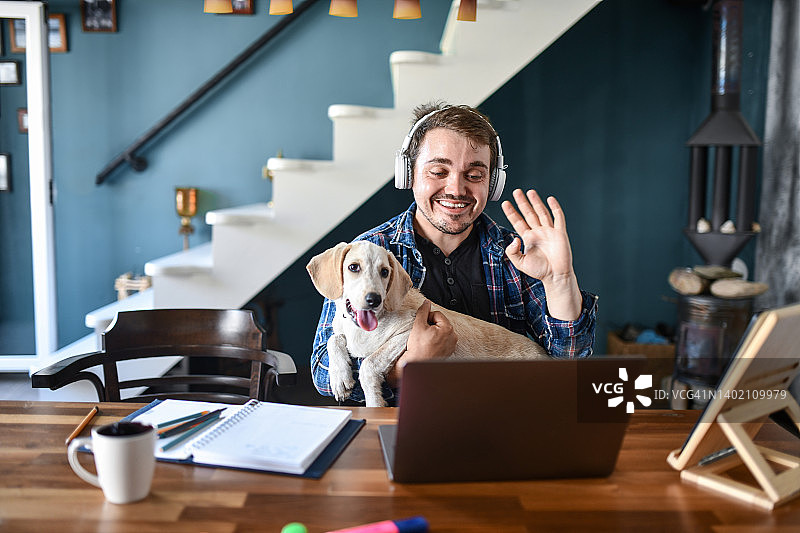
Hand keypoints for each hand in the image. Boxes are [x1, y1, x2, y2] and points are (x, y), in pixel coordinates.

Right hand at [387, 300, 455, 384]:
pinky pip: (443, 340)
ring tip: (426, 339)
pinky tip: (430, 345)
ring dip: (434, 332)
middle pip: (440, 322)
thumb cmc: (419, 348)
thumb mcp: (418, 325)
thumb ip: (423, 311)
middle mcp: (453, 336)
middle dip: (431, 325)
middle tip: (423, 332)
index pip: (437, 314)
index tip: (422, 325)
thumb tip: (426, 302)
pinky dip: (437, 340)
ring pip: (442, 331)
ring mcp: (452, 345)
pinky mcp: (449, 351)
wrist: (418, 364)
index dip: (427, 317)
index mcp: (447, 328)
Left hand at [501, 189, 581, 320]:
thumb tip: (514, 238)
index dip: (511, 212)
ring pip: (541, 212)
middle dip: (522, 202)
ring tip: (530, 192)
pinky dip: (555, 208)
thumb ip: (512, 251)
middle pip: (528, 213)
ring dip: (536, 202)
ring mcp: (549, 231)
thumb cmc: (539, 271)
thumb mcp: (520, 262)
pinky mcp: (559, 233)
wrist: (555, 276)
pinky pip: (558, 218)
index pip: (518, 221)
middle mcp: (538, 232)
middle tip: (516, 192)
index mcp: (528, 238)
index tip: (505, 203)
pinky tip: (550, 200)